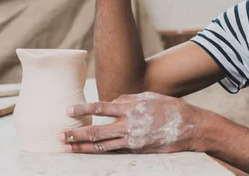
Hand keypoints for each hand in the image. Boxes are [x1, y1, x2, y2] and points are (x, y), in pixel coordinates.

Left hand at [60, 92, 201, 153]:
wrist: (189, 127)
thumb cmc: (169, 108)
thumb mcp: (149, 96)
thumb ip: (128, 98)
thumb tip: (112, 101)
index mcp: (131, 107)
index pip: (101, 108)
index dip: (83, 109)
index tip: (68, 110)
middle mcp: (129, 124)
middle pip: (96, 131)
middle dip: (76, 134)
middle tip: (59, 135)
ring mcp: (132, 140)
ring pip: (101, 146)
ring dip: (82, 147)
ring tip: (67, 147)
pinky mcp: (137, 150)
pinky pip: (114, 151)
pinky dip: (98, 152)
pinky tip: (87, 151)